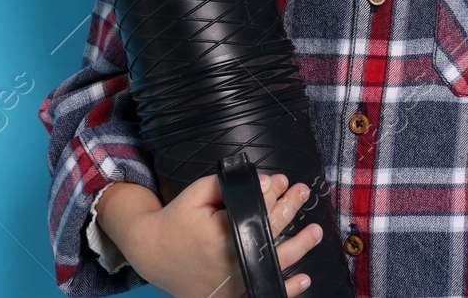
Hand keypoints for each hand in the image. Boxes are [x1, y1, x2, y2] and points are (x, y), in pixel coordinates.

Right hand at [125, 170, 322, 297]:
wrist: (152, 253)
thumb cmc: (176, 220)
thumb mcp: (197, 193)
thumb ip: (229, 185)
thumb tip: (267, 181)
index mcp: (224, 234)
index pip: (260, 209)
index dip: (276, 192)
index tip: (286, 181)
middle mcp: (232, 261)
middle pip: (272, 232)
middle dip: (291, 209)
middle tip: (303, 194)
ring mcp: (233, 283)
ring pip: (276, 263)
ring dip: (300, 246)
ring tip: (315, 231)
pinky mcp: (231, 296)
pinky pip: (263, 292)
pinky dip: (285, 288)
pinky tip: (302, 279)